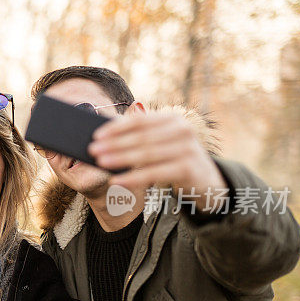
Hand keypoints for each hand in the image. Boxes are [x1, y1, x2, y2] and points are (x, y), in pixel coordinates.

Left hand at [89, 113, 226, 211]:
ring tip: (101, 163)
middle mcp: (183, 130)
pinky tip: (117, 180)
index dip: (117, 127)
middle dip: (114, 144)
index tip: (96, 135)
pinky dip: (133, 177)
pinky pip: (154, 173)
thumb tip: (105, 132)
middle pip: (141, 137)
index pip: (140, 121)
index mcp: (173, 119)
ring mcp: (188, 149)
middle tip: (92, 150)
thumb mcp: (160, 143)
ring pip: (146, 155)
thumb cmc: (174, 159)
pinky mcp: (189, 169)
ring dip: (120, 159)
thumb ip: (139, 135)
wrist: (207, 181)